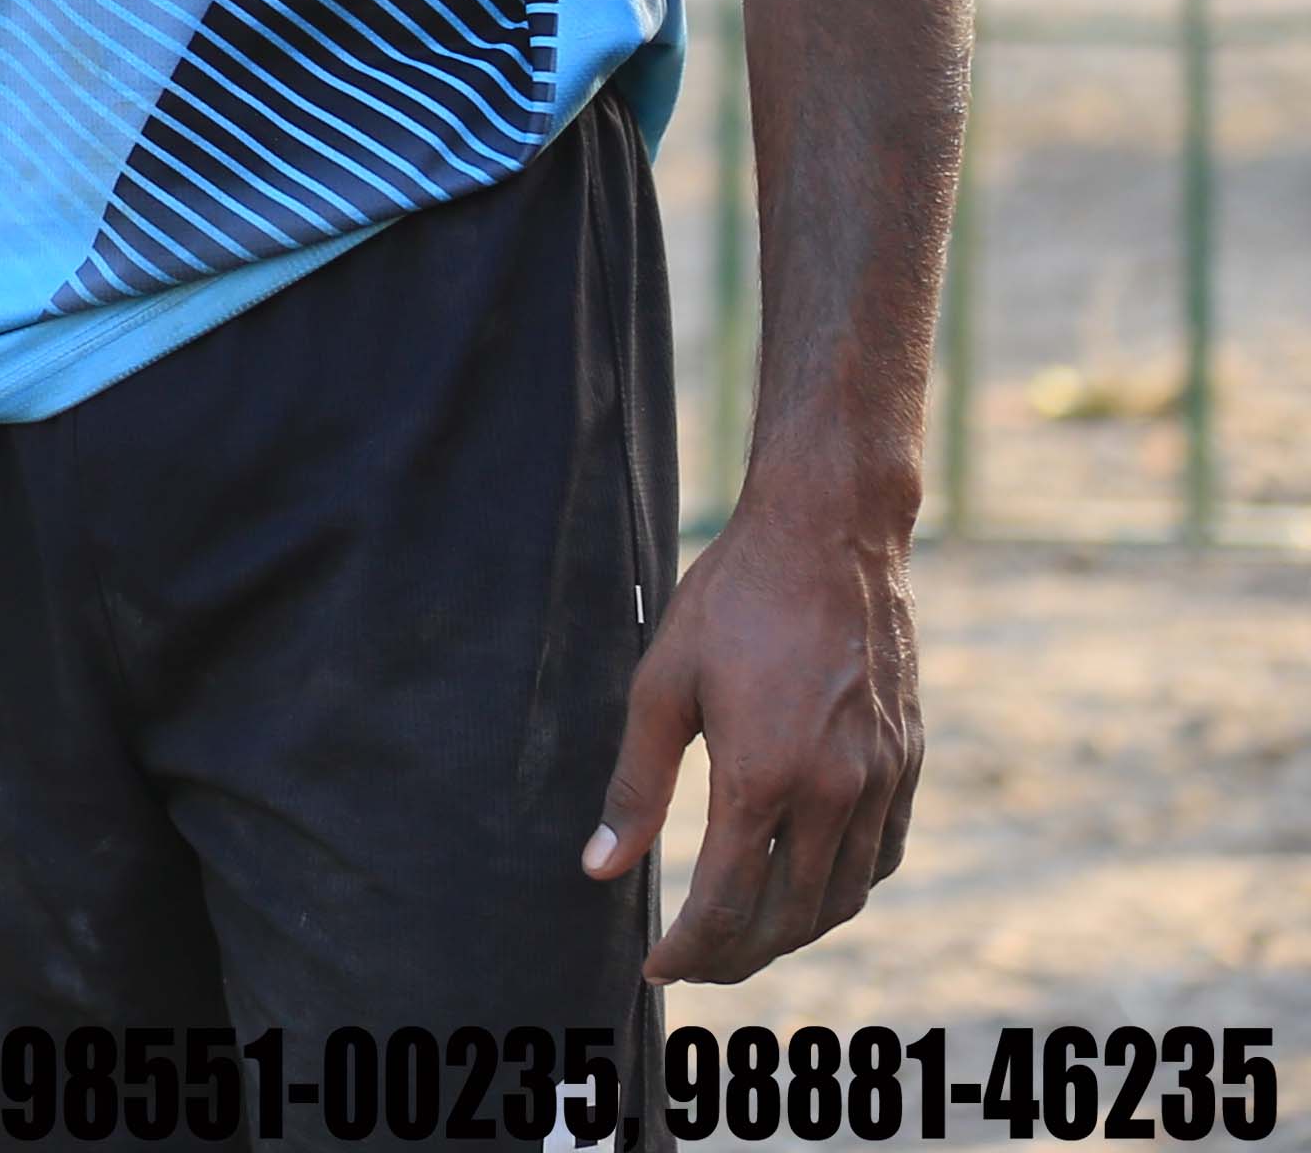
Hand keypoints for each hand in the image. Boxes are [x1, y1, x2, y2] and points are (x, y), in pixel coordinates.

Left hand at [589, 489, 922, 981]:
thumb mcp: (660, 686)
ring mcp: (881, 780)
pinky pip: (882, 855)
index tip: (655, 968)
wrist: (829, 538)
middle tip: (694, 965)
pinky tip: (809, 886)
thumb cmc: (731, 602)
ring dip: (793, 931)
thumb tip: (599, 868)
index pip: (727, 905)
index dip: (690, 950)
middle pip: (790, 917)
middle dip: (738, 955)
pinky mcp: (907, 762)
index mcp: (765, 779)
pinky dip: (845, 889)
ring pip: (845, 896)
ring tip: (744, 937)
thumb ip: (634, 787)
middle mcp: (835, 793)